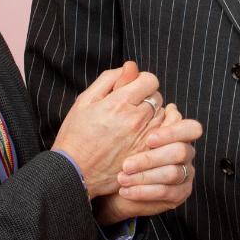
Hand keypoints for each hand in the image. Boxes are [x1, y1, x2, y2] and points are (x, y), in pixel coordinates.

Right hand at [51, 61, 163, 197]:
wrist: (75, 173)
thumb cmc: (76, 136)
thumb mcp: (85, 101)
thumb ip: (110, 79)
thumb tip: (131, 67)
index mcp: (120, 103)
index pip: (150, 80)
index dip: (141, 82)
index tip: (132, 89)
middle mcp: (136, 119)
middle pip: (157, 97)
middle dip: (146, 98)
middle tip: (129, 108)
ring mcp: (144, 138)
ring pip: (163, 116)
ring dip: (152, 115)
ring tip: (133, 125)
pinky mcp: (147, 155)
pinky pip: (164, 136)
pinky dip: (157, 133)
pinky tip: (141, 136)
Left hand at [95, 103, 203, 223]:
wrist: (112, 185)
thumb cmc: (119, 152)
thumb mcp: (124, 127)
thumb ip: (136, 107)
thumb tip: (136, 76)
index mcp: (177, 133)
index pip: (191, 128)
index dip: (172, 132)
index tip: (149, 139)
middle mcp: (185, 153)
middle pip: (180, 152)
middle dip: (151, 158)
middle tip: (126, 164)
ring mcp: (185, 174)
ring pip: (172, 173)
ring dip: (144, 176)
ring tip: (122, 177)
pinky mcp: (179, 194)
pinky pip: (166, 192)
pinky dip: (143, 191)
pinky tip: (125, 190)